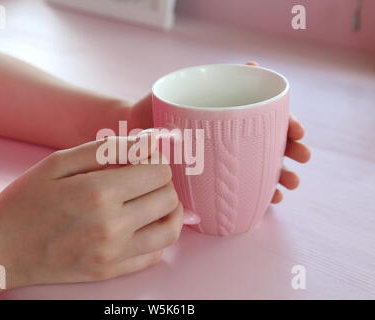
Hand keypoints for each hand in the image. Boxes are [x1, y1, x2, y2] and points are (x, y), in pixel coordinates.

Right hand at [0, 136, 181, 286]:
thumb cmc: (25, 201)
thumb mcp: (59, 162)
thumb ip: (108, 149)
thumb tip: (149, 141)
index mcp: (99, 193)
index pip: (159, 172)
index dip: (155, 159)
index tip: (143, 158)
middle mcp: (112, 227)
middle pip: (168, 198)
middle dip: (161, 181)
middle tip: (143, 176)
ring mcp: (113, 255)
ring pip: (170, 230)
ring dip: (168, 209)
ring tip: (151, 199)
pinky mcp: (110, 272)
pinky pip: (154, 255)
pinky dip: (156, 236)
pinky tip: (141, 224)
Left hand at [129, 62, 310, 203]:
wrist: (127, 135)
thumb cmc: (154, 110)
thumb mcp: (181, 90)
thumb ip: (218, 77)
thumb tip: (255, 67)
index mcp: (227, 119)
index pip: (266, 120)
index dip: (287, 125)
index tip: (298, 132)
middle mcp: (229, 140)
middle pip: (270, 144)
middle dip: (292, 151)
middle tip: (301, 158)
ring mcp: (222, 162)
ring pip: (260, 169)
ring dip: (281, 176)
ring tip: (290, 184)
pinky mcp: (210, 182)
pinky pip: (238, 191)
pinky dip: (258, 195)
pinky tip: (269, 201)